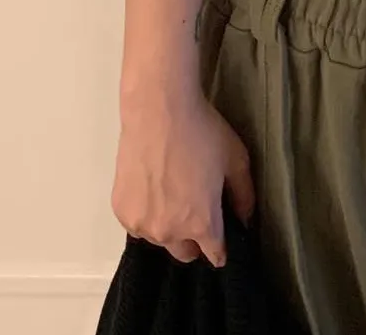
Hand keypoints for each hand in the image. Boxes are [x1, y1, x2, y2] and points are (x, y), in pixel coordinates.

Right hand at [112, 90, 254, 267]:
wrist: (158, 111)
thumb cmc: (202, 133)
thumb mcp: (236, 160)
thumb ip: (244, 196)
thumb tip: (244, 219)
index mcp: (200, 224)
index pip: (215, 255)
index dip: (221, 247)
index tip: (221, 235)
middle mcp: (169, 233)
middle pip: (185, 253)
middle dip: (194, 239)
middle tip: (196, 207)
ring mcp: (141, 224)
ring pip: (160, 239)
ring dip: (168, 225)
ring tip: (172, 190)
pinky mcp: (121, 212)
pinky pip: (139, 224)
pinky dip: (147, 213)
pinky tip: (152, 185)